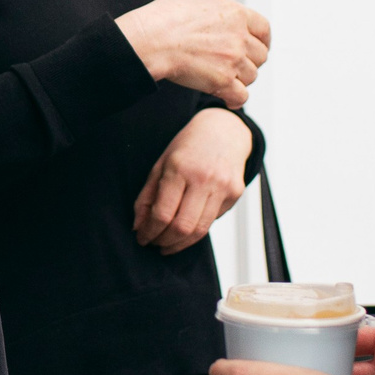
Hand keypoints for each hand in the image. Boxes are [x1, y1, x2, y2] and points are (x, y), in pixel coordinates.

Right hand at [116, 0, 270, 104]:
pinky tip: (227, 98)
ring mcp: (233, 59)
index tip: (257, 48)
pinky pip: (241, 96)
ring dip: (238, 80)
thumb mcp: (200, 5)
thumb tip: (222, 27)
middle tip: (231, 66)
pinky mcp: (223, 80)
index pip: (264, 30)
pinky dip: (234, 99)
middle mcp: (239, 36)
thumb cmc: (164, 20)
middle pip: (260, 56)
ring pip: (251, 76)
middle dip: (248, 62)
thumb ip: (220, 17)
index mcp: (236, 14)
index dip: (262, 42)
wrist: (152, 39)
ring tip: (220, 78)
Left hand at [134, 108, 251, 252]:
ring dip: (181, 243)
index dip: (150, 232)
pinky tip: (188, 224)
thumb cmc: (187, 148)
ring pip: (200, 230)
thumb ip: (147, 197)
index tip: (142, 238)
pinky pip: (213, 220)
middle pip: (182, 227)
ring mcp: (223, 187)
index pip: (162, 214)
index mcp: (179, 169)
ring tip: (168, 244)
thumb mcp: (160, 165)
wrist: (223, 131)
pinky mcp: (236, 193)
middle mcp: (204, 178)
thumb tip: (138, 227)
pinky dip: (197, 228)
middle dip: (165, 242)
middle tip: (155, 244)